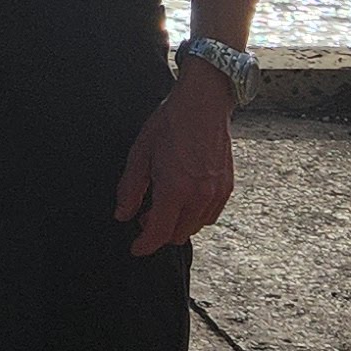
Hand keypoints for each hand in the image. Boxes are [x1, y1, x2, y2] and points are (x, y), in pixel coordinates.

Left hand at [113, 64, 234, 257]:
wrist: (204, 102)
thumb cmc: (170, 123)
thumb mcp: (140, 153)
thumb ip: (130, 189)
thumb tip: (123, 214)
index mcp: (174, 190)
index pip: (158, 234)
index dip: (144, 245)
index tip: (135, 248)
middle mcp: (198, 197)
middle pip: (177, 235)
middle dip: (159, 231)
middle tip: (146, 214)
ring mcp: (216, 193)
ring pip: (195, 227)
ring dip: (178, 224)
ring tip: (166, 202)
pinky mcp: (227, 187)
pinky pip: (210, 215)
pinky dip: (196, 215)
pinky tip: (185, 198)